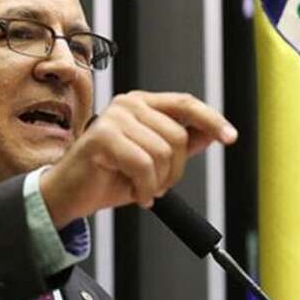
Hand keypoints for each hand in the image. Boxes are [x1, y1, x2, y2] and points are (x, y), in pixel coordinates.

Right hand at [39, 91, 236, 227]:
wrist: (69, 195)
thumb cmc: (107, 177)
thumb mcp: (153, 161)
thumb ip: (180, 145)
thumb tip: (210, 135)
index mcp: (141, 104)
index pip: (185, 104)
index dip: (211, 120)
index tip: (230, 137)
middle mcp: (128, 104)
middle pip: (178, 137)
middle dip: (174, 171)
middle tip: (156, 185)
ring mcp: (114, 118)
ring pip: (163, 153)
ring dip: (157, 182)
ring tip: (141, 189)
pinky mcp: (103, 137)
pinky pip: (144, 165)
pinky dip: (144, 188)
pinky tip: (134, 194)